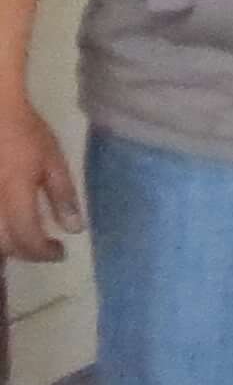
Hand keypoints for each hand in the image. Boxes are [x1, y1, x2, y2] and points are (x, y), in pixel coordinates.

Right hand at [0, 94, 83, 266]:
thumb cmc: (24, 132)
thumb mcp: (52, 161)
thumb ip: (62, 196)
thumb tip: (73, 229)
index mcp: (14, 194)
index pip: (27, 238)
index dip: (44, 252)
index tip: (59, 251)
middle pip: (3, 245)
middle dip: (25, 252)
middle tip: (43, 247)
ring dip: (8, 245)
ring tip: (25, 238)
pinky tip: (9, 223)